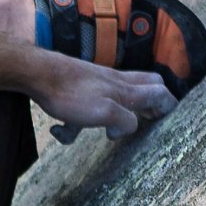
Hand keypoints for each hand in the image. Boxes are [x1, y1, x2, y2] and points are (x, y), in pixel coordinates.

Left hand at [29, 54, 176, 143]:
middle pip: (146, 86)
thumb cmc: (70, 93)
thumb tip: (130, 126)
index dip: (168, 106)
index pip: (160, 92)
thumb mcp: (104, 112)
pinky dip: (73, 122)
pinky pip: (81, 106)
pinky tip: (59, 130)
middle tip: (146, 120)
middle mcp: (115, 82)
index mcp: (126, 90)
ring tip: (102, 131)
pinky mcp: (76, 86)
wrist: (37, 74)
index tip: (168, 120)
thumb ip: (125, 120)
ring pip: (112, 98)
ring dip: (107, 118)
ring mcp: (95, 82)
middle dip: (150, 104)